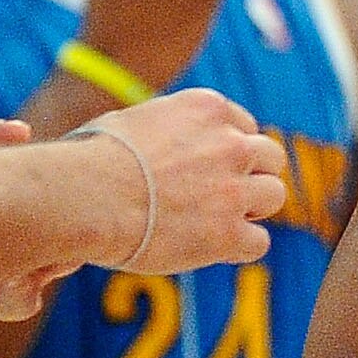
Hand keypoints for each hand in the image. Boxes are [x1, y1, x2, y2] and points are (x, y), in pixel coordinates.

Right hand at [90, 86, 291, 275]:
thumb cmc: (89, 161)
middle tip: (222, 196)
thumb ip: (163, 128)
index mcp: (208, 109)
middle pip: (271, 157)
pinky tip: (211, 249)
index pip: (245, 126)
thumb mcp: (131, 121)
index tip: (210, 168)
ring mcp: (233, 189)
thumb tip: (155, 140)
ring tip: (214, 222)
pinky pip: (258, 242)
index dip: (230, 151)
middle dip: (251, 176)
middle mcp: (230, 144)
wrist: (84, 197)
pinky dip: (239, 248)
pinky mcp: (228, 233)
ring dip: (251, 210)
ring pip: (274, 196)